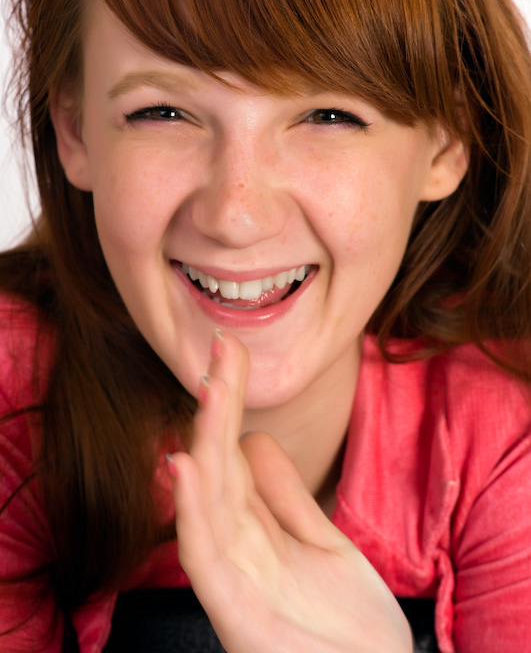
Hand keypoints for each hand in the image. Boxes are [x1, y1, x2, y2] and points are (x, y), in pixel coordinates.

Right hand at [169, 332, 411, 652]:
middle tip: (220, 348)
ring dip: (205, 440)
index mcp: (256, 532)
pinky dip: (193, 510)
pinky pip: (207, 557)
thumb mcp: (322, 544)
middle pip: (219, 467)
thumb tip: (256, 438)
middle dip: (219, 406)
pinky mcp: (237, 615)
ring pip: (209, 500)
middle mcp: (238, 550)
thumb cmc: (346, 627)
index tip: (229, 354)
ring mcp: (235, 581)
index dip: (229, 405)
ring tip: (208, 388)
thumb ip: (286, 496)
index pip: (233, 457)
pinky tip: (187, 464)